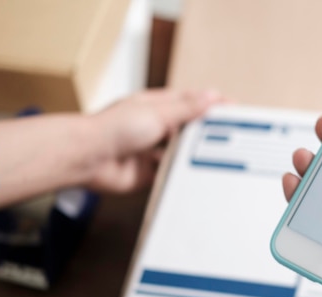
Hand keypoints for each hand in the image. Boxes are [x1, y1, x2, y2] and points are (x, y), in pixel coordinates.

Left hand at [85, 89, 221, 192]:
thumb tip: (212, 96)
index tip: (233, 109)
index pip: (190, 102)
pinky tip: (196, 175)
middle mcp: (154, 127)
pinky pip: (171, 173)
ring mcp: (151, 150)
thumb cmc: (112, 129)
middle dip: (206, 132)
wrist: (89, 158)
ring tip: (218, 157)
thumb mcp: (157, 113)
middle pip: (188, 128)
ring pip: (181, 152)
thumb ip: (187, 108)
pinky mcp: (149, 173)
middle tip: (231, 136)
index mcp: (155, 106)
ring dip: (194, 154)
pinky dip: (182, 174)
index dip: (211, 105)